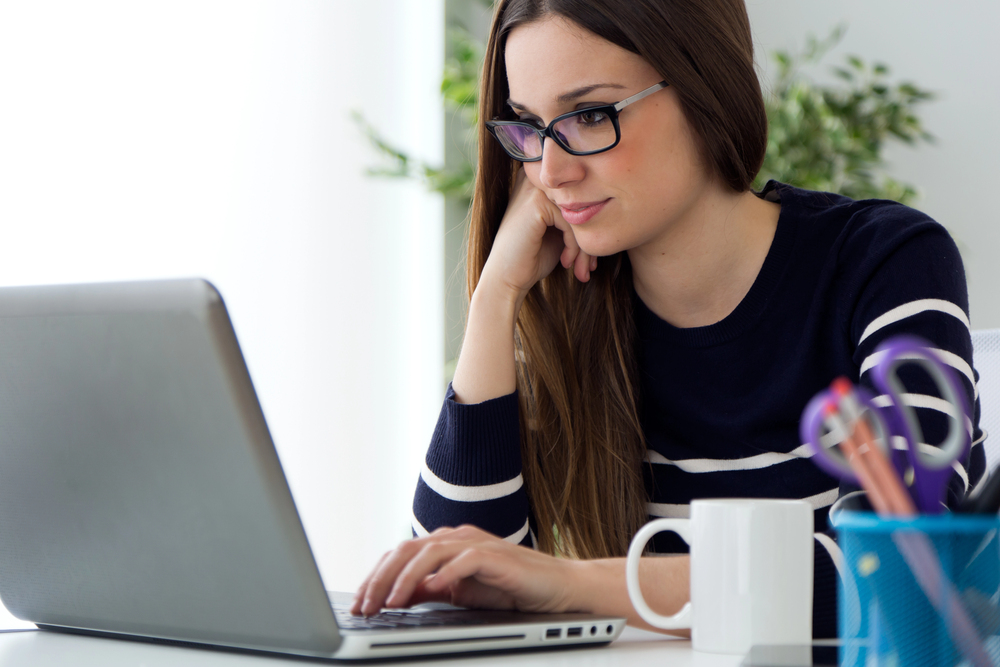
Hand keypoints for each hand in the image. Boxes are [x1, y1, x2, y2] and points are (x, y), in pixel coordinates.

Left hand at [351, 525, 581, 616]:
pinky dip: (445, 574)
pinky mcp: (496, 556)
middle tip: (365, 606)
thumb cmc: (509, 590)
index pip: (400, 555)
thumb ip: (428, 592)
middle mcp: (457, 538)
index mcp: (445, 544)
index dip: (375, 577)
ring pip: (429, 552)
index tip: (359, 605)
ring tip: (389, 602)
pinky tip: (431, 590)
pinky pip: (464, 560)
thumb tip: (394, 598)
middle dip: (380, 578)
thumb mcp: (459, 595)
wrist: (556, 589)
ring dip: (404, 578)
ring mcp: (476, 544)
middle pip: (407, 549)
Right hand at [481, 168, 596, 305]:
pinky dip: (574, 245)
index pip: (582, 198)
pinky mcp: (537, 202)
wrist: (506, 278)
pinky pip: (572, 222)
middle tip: (589, 267)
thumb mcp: (560, 232)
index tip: (590, 258)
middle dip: (590, 239)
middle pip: (582, 204)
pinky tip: (566, 262)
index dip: (590, 228)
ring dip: (585, 246)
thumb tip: (613, 211)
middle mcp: (537, 179)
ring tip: (582, 269)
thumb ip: (579, 216)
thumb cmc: (534, 257)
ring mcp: (535, 188)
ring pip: (579, 214)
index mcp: (543, 182)